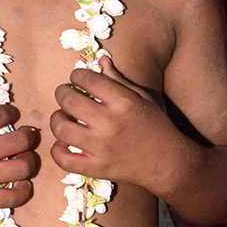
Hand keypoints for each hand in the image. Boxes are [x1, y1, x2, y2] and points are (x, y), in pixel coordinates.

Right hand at [0, 104, 39, 216]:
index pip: (3, 114)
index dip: (11, 112)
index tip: (12, 116)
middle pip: (21, 140)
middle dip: (29, 136)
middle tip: (27, 136)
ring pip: (23, 167)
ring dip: (28, 161)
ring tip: (24, 159)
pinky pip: (14, 197)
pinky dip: (23, 190)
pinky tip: (21, 184)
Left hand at [49, 56, 182, 191]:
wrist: (169, 163)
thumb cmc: (156, 125)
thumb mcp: (143, 98)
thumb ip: (118, 79)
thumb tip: (100, 59)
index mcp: (124, 102)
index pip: (87, 79)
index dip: (77, 75)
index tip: (77, 79)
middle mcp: (111, 123)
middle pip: (68, 101)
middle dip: (62, 93)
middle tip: (66, 95)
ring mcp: (102, 148)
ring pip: (61, 128)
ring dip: (57, 119)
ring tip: (64, 117)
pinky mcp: (97, 168)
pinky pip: (63, 159)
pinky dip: (57, 150)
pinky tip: (64, 143)